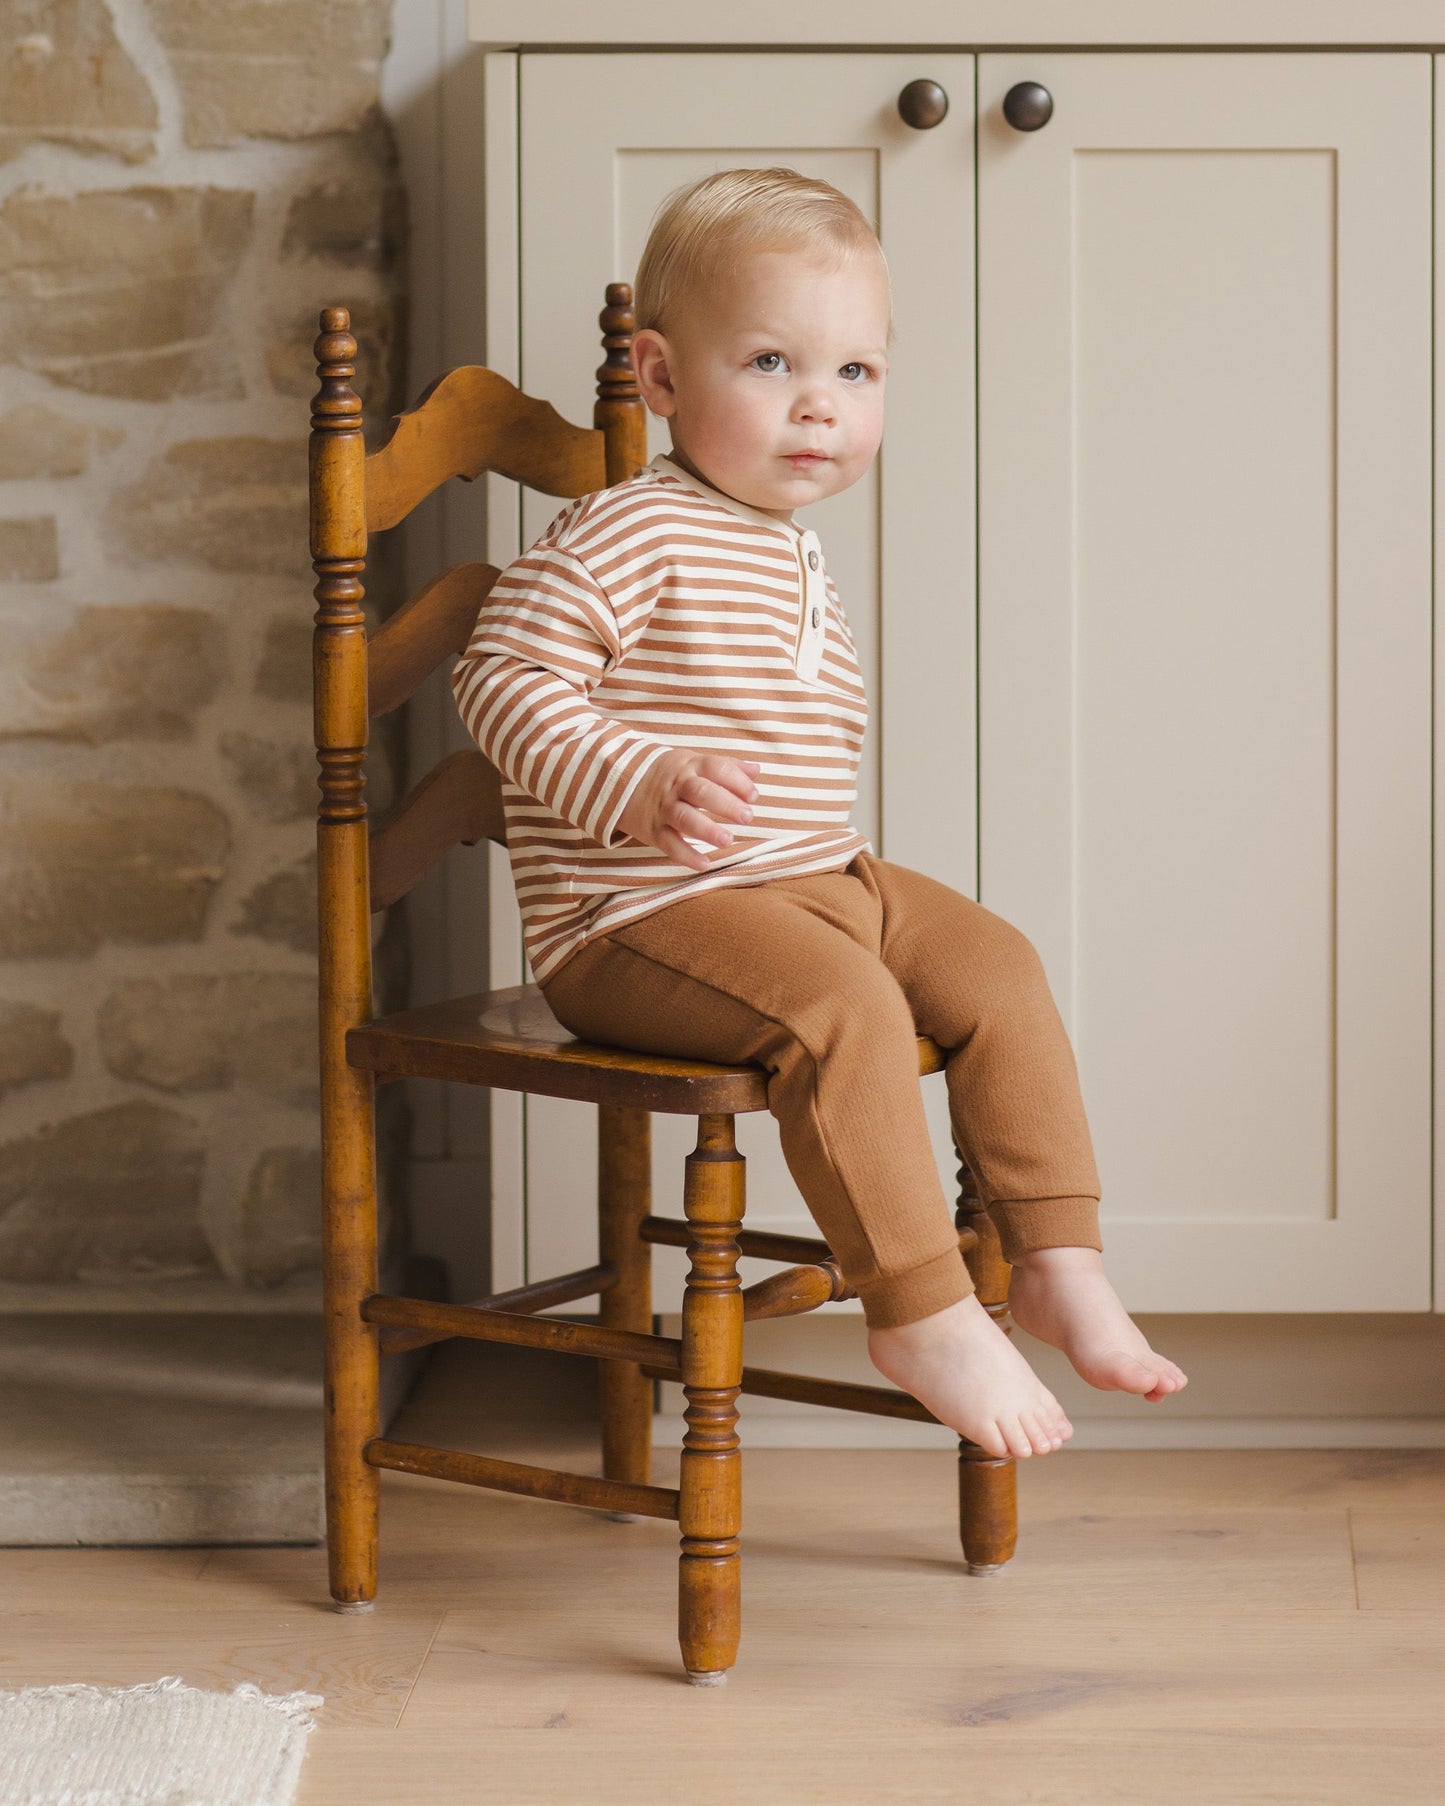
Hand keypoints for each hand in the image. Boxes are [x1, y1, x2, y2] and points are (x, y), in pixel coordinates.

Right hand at [617, 751, 760, 870]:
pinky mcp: (652, 830)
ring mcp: (663, 808)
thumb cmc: (667, 773)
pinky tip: (703, 863)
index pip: (715, 768)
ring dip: (706, 830)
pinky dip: (685, 855)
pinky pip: (668, 843)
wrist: (618, 780)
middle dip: (726, 804)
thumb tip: (757, 770)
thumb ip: (725, 766)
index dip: (737, 781)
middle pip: (701, 792)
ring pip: (684, 818)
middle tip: (747, 817)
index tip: (753, 796)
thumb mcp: (692, 761)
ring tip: (727, 840)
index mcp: (689, 766)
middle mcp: (676, 786)